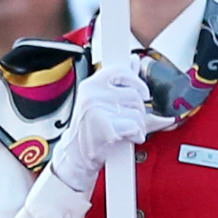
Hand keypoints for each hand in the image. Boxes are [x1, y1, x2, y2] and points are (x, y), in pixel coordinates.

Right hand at [51, 62, 157, 189]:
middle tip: (129, 119)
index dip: (136, 81)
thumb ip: (119, 81)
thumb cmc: (90, 129)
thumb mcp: (99, 100)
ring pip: (138, 113)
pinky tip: (126, 138)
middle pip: (134, 95)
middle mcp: (92, 95)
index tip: (143, 92)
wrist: (75, 156)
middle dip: (139, 110)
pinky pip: (135, 128)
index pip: (121, 71)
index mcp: (91, 84)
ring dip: (138, 126)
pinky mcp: (106, 129)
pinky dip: (136, 136)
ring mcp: (97, 111)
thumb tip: (133, 60)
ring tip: (125, 130)